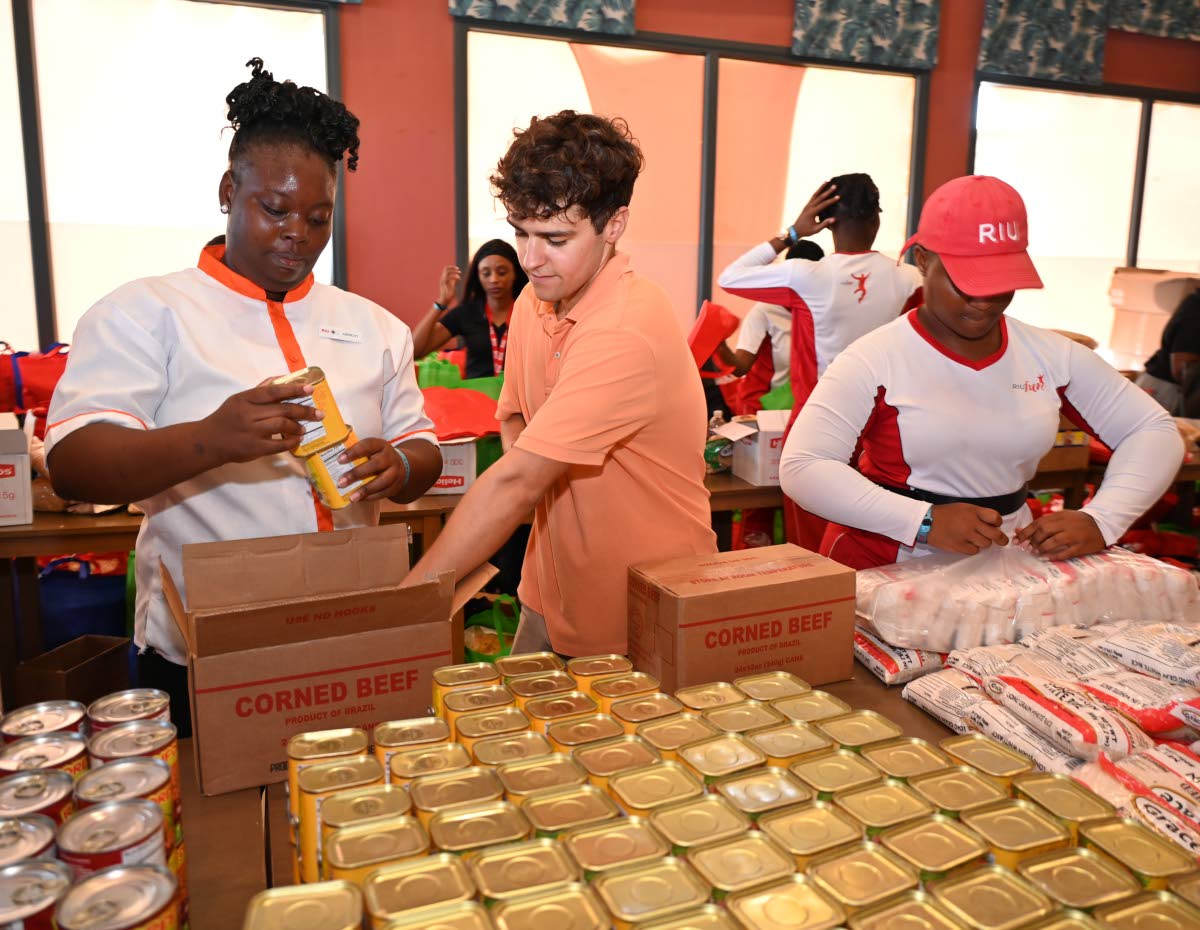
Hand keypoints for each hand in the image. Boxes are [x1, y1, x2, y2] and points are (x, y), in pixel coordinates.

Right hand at [199, 379, 322, 464]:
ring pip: (280, 425)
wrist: (207, 441)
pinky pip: (277, 445)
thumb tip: (282, 378)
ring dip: (296, 427)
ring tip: (304, 428)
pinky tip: (296, 440)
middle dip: (304, 411)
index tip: (310, 389)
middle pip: (282, 409)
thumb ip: (260, 390)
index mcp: (245, 398)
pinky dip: (290, 442)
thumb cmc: (226, 418)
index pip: (273, 391)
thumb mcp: (238, 399)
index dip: (293, 389)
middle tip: (318, 414)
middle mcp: (247, 413)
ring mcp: (250, 431)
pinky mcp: (253, 448)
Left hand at [338, 437, 408, 502]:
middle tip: (341, 482)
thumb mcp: (372, 450)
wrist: (402, 467)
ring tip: (351, 498)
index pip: (367, 445)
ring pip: (381, 481)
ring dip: (365, 490)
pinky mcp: (396, 486)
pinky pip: (384, 493)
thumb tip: (332, 459)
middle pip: (375, 465)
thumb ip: (357, 453)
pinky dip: (371, 497)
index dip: (354, 452)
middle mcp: (390, 457)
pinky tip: (360, 500)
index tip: (339, 460)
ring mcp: (395, 472)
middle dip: (357, 474)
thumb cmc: (378, 457)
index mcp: (381, 445)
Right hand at [437, 265, 460, 307]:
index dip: (451, 268)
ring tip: (460, 273)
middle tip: (459, 270)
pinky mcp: (444, 284)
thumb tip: (457, 278)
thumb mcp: (452, 287)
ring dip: (454, 271)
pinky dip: (455, 277)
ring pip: (447, 272)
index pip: (446, 269)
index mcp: (444, 278)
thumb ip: (454, 282)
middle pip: (445, 268)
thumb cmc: (448, 294)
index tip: (458, 269)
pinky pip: (449, 277)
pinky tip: (459, 279)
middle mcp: (442, 278)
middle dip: (453, 268)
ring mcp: (442, 281)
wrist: (445, 300)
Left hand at [789, 182, 839, 238]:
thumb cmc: (806, 231)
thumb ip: (824, 224)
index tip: (838, 197)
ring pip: (815, 194)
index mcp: (812, 212)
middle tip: (835, 186)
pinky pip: (812, 197)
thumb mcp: (816, 229)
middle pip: (819, 197)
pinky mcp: (806, 206)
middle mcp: (809, 207)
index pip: (823, 205)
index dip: (831, 201)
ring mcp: (807, 205)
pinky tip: (821, 188)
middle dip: (828, 191)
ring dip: (821, 187)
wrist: (795, 231)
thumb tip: (834, 219)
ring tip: (827, 181)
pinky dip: (817, 191)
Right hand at [925, 503, 1008, 554]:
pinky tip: (966, 544)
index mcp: (973, 511)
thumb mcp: (963, 507)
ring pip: (985, 544)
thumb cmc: (946, 514)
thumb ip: (978, 514)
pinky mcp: (959, 546)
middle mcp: (972, 523)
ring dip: (983, 542)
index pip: (995, 518)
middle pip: (995, 534)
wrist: (927, 522)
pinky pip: (974, 551)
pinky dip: (973, 548)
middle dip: (1000, 539)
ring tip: (975, 539)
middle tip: (1001, 541)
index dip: (998, 522)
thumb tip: (992, 525)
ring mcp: (966, 536)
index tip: (995, 525)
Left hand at [1016, 511, 1104, 559]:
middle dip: (1033, 540)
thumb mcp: (1060, 518)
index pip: (1038, 523)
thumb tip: (1017, 531)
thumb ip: (1041, 524)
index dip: (1025, 532)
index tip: (1016, 541)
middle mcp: (1067, 524)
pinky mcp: (1082, 546)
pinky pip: (1067, 552)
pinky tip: (1048, 558)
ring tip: (1037, 552)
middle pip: (1045, 531)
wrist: (1102, 524)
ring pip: (1054, 541)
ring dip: (1042, 548)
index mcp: (1060, 516)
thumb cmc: (1076, 522)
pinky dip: (1055, 556)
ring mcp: (1075, 535)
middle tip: (1029, 548)